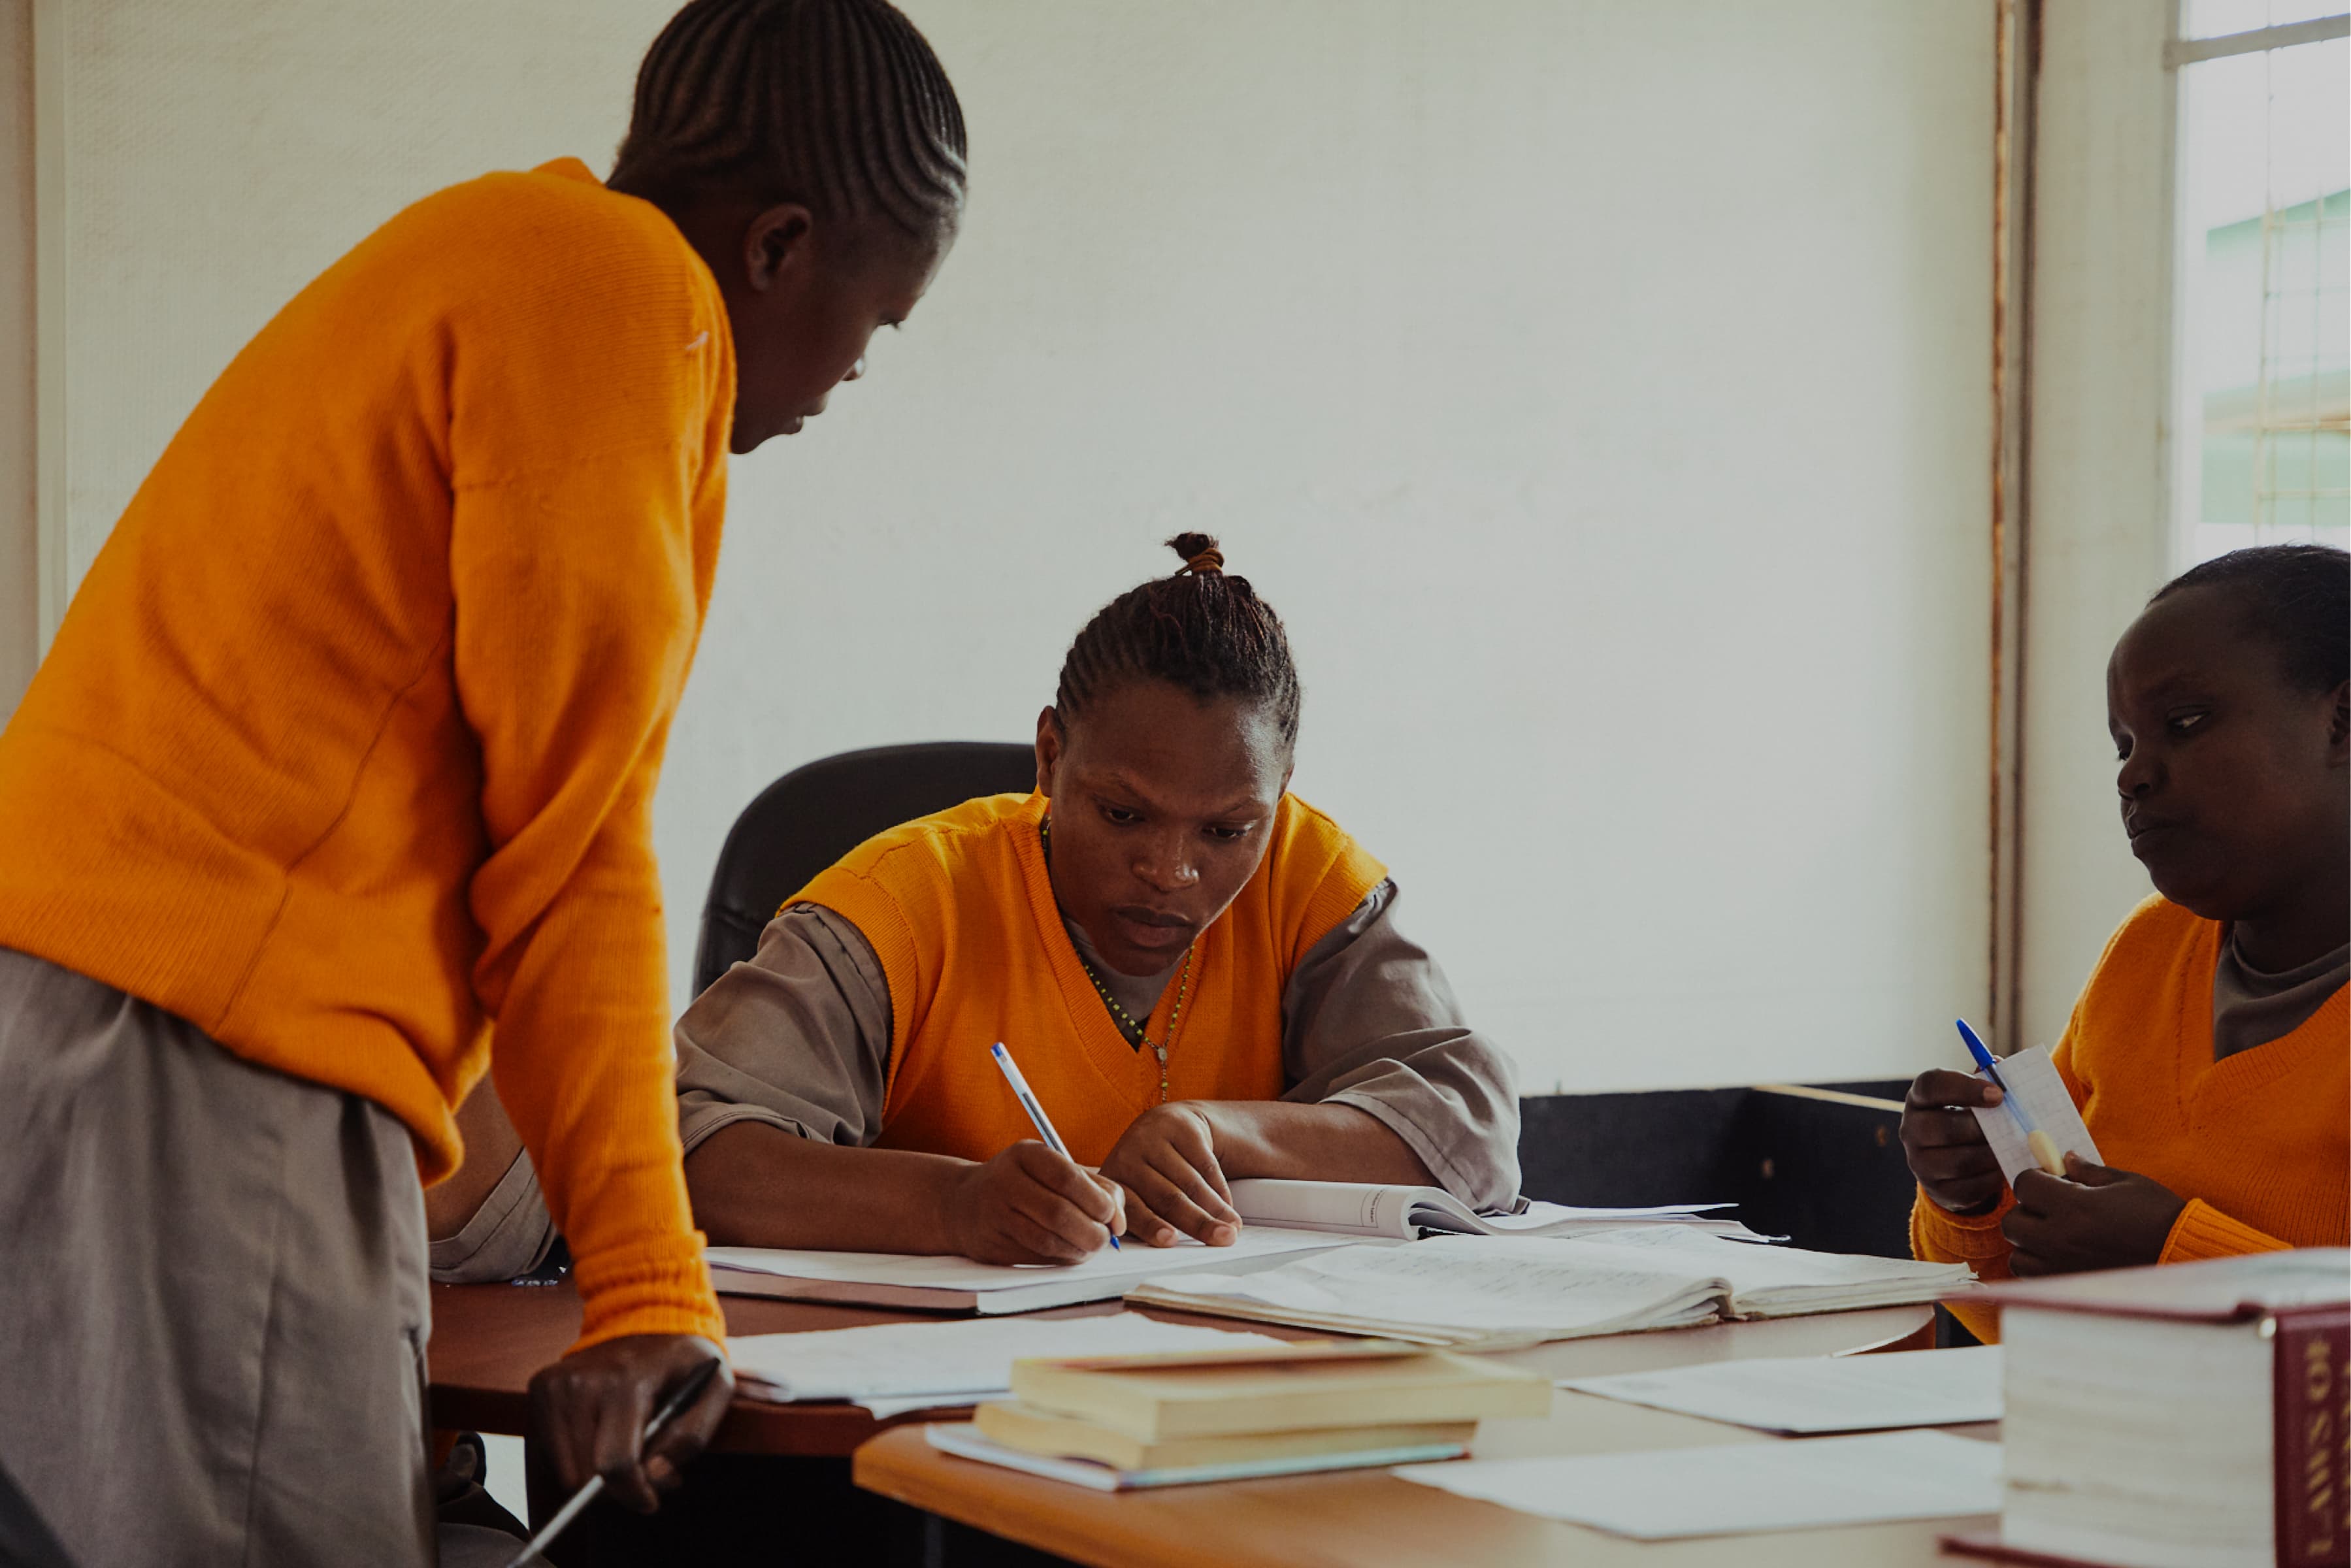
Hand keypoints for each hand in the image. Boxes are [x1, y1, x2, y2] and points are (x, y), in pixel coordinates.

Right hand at [528, 1334, 732, 1513]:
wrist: (647, 1314)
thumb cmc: (685, 1359)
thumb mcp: (715, 1389)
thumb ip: (692, 1437)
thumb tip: (655, 1475)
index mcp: (627, 1380)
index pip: (616, 1463)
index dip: (633, 1495)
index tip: (649, 1501)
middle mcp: (582, 1382)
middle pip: (585, 1475)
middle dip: (617, 1489)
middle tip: (644, 1476)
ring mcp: (556, 1384)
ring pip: (565, 1470)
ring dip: (596, 1475)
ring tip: (626, 1451)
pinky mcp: (542, 1388)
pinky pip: (552, 1453)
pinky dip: (578, 1458)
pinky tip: (603, 1437)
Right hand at [942, 1141, 1123, 1263]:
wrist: (964, 1204)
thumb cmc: (1023, 1185)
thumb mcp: (1053, 1170)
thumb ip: (1094, 1187)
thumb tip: (1119, 1220)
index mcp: (1025, 1154)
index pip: (1068, 1178)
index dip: (1097, 1201)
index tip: (1112, 1215)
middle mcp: (1005, 1181)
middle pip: (1059, 1213)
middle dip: (1092, 1231)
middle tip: (1106, 1238)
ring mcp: (994, 1215)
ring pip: (1048, 1240)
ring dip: (1079, 1249)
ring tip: (1091, 1246)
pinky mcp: (991, 1246)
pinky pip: (1036, 1257)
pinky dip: (1062, 1259)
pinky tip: (1070, 1253)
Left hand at [1100, 1103, 1242, 1246]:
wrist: (1166, 1124)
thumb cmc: (1151, 1173)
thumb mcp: (1138, 1192)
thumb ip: (1143, 1219)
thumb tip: (1166, 1249)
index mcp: (1114, 1180)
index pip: (1133, 1208)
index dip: (1151, 1225)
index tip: (1171, 1240)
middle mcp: (1128, 1156)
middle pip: (1168, 1197)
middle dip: (1198, 1222)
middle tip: (1222, 1238)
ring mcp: (1153, 1138)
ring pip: (1190, 1182)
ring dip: (1215, 1209)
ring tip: (1232, 1228)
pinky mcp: (1179, 1126)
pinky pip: (1204, 1164)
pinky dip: (1219, 1189)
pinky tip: (1228, 1207)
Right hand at [1900, 1069, 2007, 1215]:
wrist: (1953, 1163)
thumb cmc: (1969, 1119)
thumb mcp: (1972, 1097)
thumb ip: (1986, 1081)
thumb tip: (1999, 1064)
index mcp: (1919, 1098)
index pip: (1931, 1085)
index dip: (1964, 1087)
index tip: (1998, 1094)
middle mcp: (1911, 1129)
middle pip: (1943, 1127)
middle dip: (1982, 1128)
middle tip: (2009, 1127)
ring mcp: (1919, 1162)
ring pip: (1958, 1161)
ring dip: (1990, 1155)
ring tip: (2010, 1148)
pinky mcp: (1936, 1190)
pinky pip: (1968, 1188)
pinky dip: (1991, 1179)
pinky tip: (2003, 1167)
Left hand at [2002, 1153, 2187, 1275]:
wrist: (2183, 1256)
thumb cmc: (2159, 1215)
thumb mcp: (2127, 1183)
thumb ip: (2089, 1172)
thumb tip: (2066, 1158)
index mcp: (2074, 1206)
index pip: (2023, 1185)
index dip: (2033, 1179)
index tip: (2049, 1181)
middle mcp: (2061, 1238)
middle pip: (2012, 1221)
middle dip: (2026, 1210)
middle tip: (2049, 1209)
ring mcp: (2063, 1266)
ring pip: (2017, 1253)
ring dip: (2028, 1242)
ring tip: (2053, 1235)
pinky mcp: (2070, 1286)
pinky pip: (2031, 1277)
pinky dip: (2036, 1266)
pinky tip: (2058, 1256)